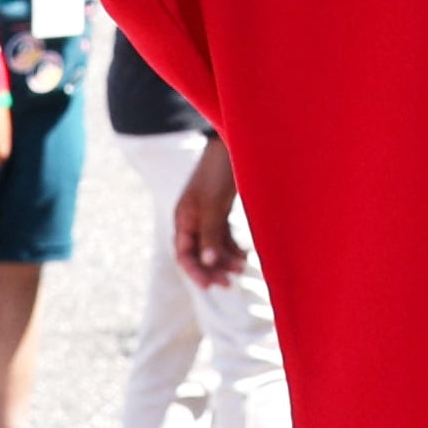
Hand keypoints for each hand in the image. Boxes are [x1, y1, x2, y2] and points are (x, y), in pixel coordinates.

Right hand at [173, 135, 249, 290]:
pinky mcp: (220, 208)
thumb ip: (209, 233)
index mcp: (183, 219)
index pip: (184, 254)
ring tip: (242, 267)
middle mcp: (192, 219)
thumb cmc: (219, 171)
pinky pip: (222, 234)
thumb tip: (206, 262)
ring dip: (225, 257)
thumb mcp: (213, 204)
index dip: (195, 272)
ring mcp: (206, 214)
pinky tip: (244, 254)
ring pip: (212, 244)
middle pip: (198, 252)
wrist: (233, 142)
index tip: (210, 285)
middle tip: (229, 282)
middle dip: (212, 268)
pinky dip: (232, 244)